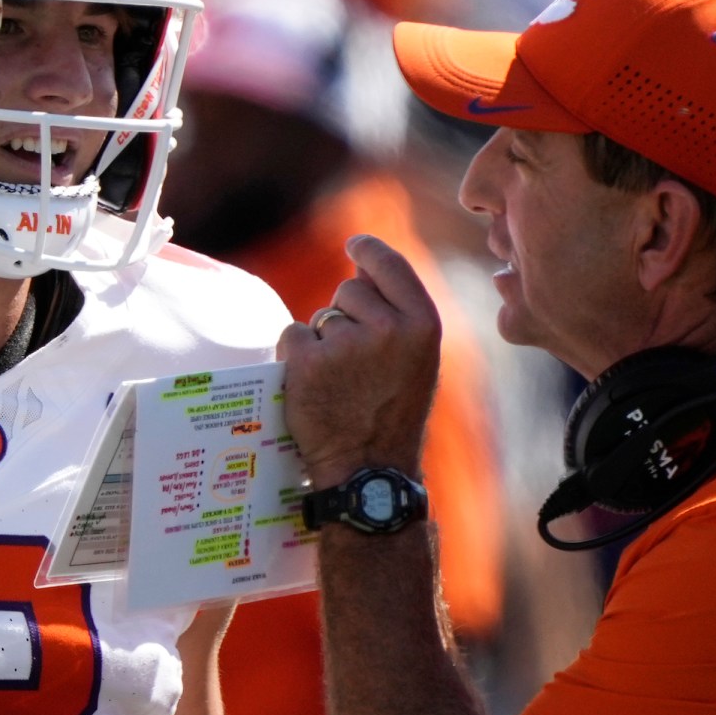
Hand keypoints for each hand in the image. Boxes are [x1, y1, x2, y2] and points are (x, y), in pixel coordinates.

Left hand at [276, 235, 441, 487]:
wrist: (369, 470)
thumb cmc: (392, 415)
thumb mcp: (416, 362)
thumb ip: (397, 315)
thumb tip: (360, 266)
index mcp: (423, 325)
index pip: (390, 265)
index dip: (368, 250)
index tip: (354, 245)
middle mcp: (389, 329)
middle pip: (348, 289)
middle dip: (344, 314)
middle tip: (355, 364)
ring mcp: (347, 344)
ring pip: (319, 316)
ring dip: (321, 341)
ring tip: (338, 382)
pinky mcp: (308, 361)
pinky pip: (292, 334)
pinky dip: (295, 356)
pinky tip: (312, 384)